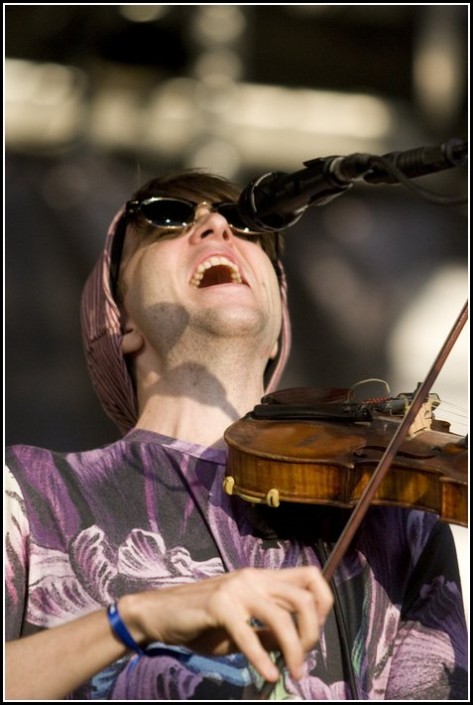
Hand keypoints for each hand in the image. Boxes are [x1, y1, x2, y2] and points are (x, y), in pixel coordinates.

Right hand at [120, 566, 332, 682]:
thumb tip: (298, 647)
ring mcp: (237, 588)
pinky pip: (249, 634)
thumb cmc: (202, 621)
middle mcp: (254, 577)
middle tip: (302, 662)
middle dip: (313, 634)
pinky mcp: (219, 604)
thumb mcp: (242, 626)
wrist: (159, 614)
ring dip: (294, 650)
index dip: (324, 603)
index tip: (315, 634)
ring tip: (292, 674)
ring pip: (282, 616)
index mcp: (262, 578)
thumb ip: (269, 632)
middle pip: (304, 599)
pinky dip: (261, 658)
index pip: (310, 576)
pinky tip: (267, 676)